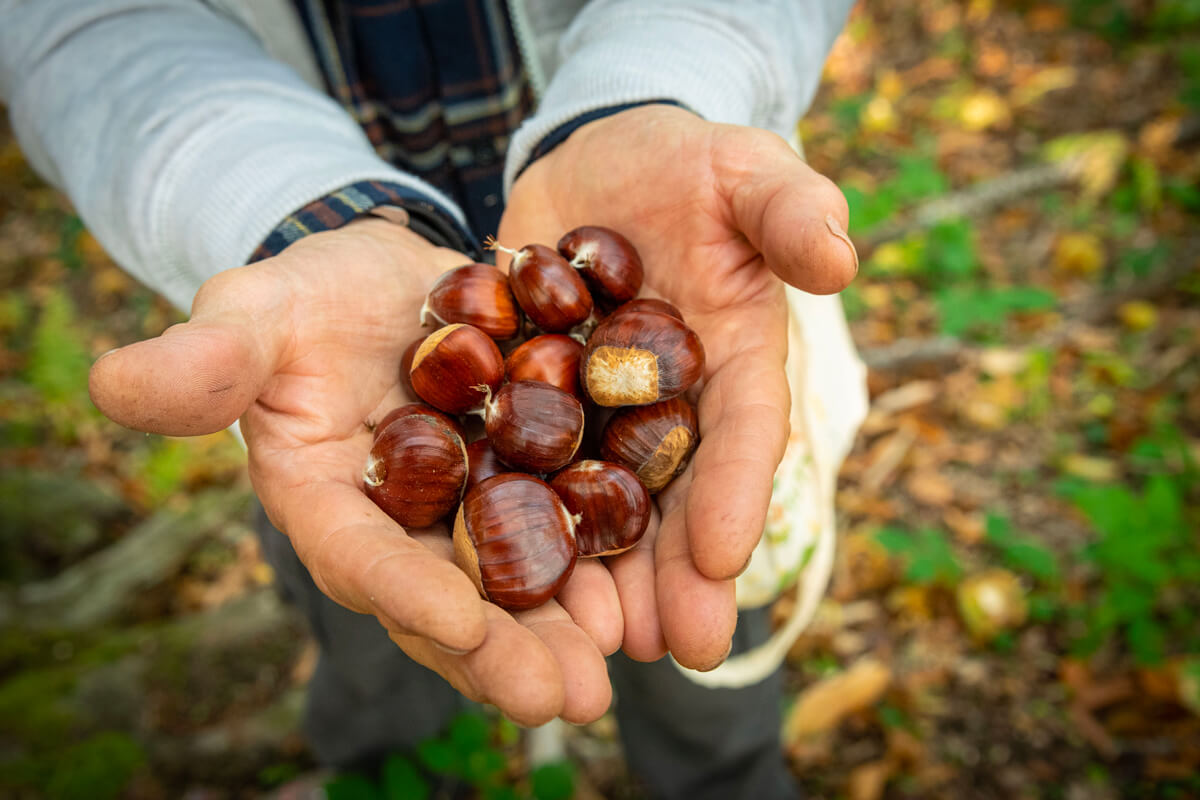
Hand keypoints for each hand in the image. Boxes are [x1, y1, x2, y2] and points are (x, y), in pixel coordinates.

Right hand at [88, 219, 615, 724]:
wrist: (392, 280)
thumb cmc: (310, 296)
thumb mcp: (256, 310)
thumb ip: (208, 356)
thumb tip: (116, 386)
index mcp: (326, 500)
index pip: (360, 557)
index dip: (405, 592)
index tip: (465, 625)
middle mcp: (399, 526)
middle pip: (448, 599)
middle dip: (503, 653)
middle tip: (563, 699)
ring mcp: (466, 512)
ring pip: (511, 584)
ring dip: (561, 631)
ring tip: (613, 669)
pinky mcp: (524, 481)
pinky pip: (561, 529)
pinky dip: (596, 564)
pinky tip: (640, 591)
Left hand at [500, 105, 856, 668]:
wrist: (596, 159)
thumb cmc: (687, 161)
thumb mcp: (744, 169)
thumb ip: (791, 208)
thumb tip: (839, 258)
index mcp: (732, 360)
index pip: (744, 434)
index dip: (737, 494)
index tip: (727, 561)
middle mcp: (670, 404)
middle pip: (676, 496)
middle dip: (676, 574)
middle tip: (671, 649)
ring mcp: (598, 411)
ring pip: (602, 502)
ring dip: (602, 574)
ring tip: (594, 644)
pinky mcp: (531, 401)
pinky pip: (522, 463)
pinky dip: (519, 517)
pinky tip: (501, 573)